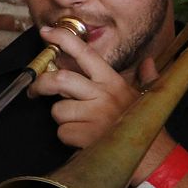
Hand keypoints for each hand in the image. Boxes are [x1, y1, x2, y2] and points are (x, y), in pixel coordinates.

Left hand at [29, 25, 172, 181]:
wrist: (153, 156)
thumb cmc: (143, 124)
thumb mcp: (146, 96)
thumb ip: (146, 76)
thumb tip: (148, 62)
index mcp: (112, 81)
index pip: (85, 53)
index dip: (63, 40)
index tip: (46, 32)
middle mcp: (103, 94)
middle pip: (60, 79)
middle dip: (41, 84)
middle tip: (34, 90)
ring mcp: (95, 114)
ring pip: (58, 110)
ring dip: (62, 119)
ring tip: (80, 124)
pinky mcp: (87, 135)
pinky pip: (62, 132)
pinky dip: (68, 137)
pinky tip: (83, 139)